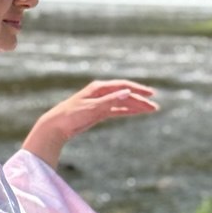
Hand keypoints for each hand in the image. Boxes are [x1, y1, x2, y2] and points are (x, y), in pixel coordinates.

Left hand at [22, 79, 158, 169]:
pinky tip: (136, 112)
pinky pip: (116, 110)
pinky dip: (127, 111)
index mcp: (99, 88)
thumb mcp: (92, 108)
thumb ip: (110, 101)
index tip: (151, 94)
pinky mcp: (98, 112)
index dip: (138, 90)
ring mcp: (100, 102)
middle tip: (154, 107)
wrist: (57, 126)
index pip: (123, 86)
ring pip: (122, 103)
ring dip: (136, 106)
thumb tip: (127, 92)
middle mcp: (101, 92)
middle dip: (140, 100)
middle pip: (125, 95)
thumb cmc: (72, 115)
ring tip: (150, 110)